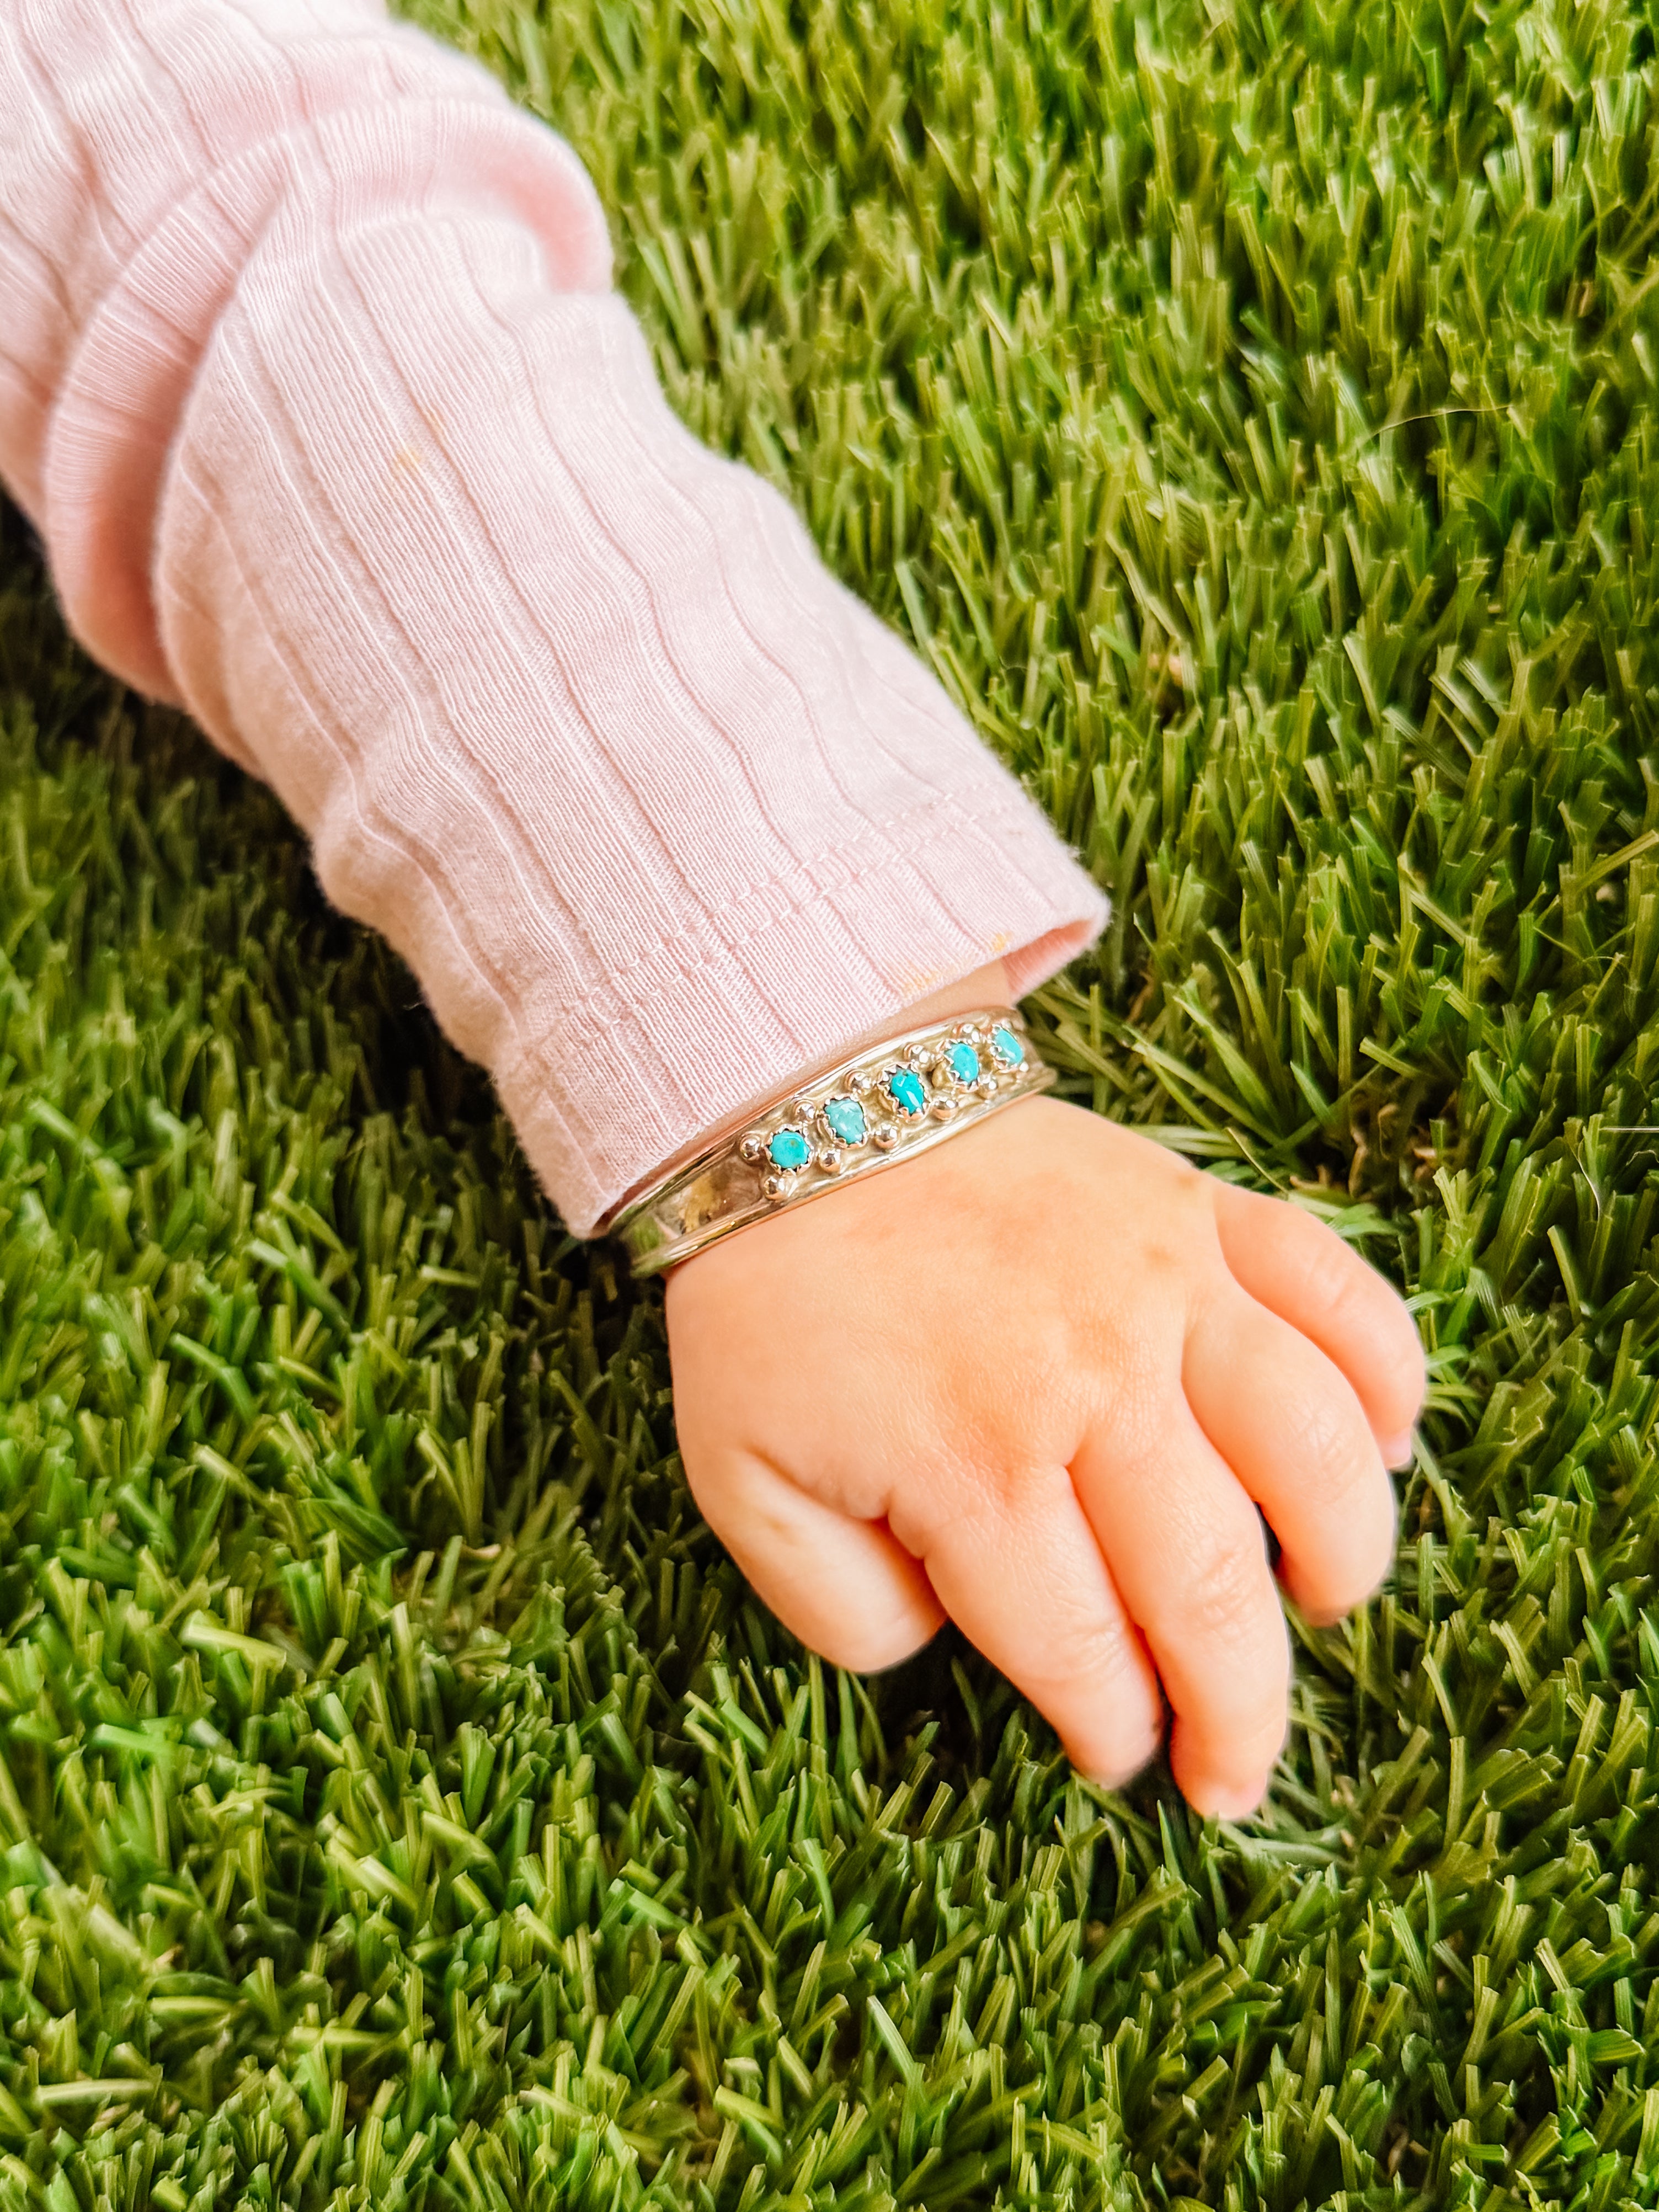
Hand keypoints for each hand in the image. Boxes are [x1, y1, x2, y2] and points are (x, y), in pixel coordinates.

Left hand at [666, 1094, 1424, 1816]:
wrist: (806, 1115)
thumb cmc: (775, 1309)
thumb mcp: (742, 1483)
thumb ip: (837, 1606)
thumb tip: (955, 1643)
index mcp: (971, 1463)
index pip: (1081, 1652)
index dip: (1111, 1731)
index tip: (1117, 1758)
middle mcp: (1092, 1381)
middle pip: (1213, 1586)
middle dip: (1240, 1713)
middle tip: (1233, 1773)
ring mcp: (1166, 1285)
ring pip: (1315, 1448)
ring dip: (1345, 1557)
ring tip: (1322, 1607)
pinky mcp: (1205, 1210)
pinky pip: (1342, 1295)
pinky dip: (1388, 1376)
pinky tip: (1380, 1443)